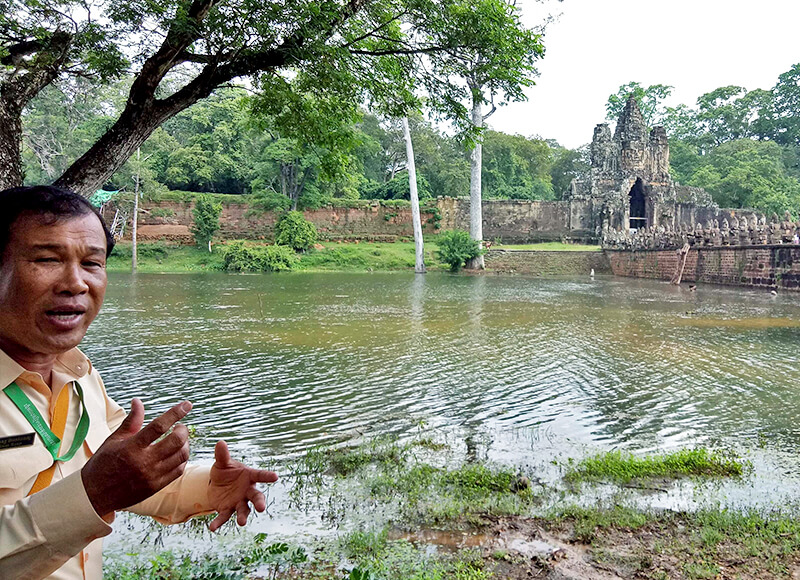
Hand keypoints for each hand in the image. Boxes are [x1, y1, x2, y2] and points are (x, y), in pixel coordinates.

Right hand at [81, 398, 191, 516]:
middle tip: (180, 426)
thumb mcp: (114, 440)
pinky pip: (178, 470)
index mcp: (132, 447)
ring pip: (181, 456)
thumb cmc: (103, 463)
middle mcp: (144, 462)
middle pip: (176, 441)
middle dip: (183, 430)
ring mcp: (151, 476)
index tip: (186, 405)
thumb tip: (138, 401)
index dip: (175, 413)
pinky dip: (182, 459)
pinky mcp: (156, 487)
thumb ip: (131, 421)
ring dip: (185, 444)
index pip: (159, 426)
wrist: (94, 494)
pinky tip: (176, 453)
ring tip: (179, 439)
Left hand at [207, 440, 277, 531]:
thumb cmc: (225, 471)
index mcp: (249, 476)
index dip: (267, 476)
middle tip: (261, 508)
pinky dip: (219, 522)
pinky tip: (212, 527)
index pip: (260, 475)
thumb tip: (220, 443)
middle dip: (259, 502)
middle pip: (256, 497)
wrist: (216, 484)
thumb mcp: (222, 463)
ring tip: (242, 522)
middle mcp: (247, 491)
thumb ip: (222, 455)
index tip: (275, 477)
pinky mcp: (227, 509)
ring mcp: (238, 502)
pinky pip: (224, 516)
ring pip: (244, 510)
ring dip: (243, 516)